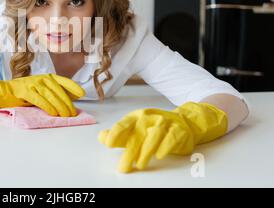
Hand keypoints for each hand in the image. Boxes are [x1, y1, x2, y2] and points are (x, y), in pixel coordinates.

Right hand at [0, 73, 85, 116]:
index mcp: (47, 77)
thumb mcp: (40, 90)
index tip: (82, 94)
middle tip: (72, 114)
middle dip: (67, 103)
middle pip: (58, 91)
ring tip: (65, 116)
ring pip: (51, 95)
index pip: (63, 80)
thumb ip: (53, 93)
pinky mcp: (25, 91)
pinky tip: (53, 113)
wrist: (3, 92)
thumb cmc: (23, 94)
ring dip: (59, 107)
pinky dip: (48, 106)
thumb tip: (69, 100)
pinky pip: (40, 99)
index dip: (73, 86)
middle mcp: (41, 78)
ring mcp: (33, 83)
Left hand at [98, 102, 227, 172]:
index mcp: (137, 117)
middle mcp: (150, 117)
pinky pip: (171, 138)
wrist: (182, 122)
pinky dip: (164, 147)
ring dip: (146, 151)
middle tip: (123, 167)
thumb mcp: (134, 129)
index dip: (115, 133)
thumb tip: (101, 137)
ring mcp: (165, 122)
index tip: (108, 144)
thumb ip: (118, 135)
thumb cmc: (153, 128)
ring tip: (140, 164)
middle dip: (130, 152)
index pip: (124, 124)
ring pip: (154, 136)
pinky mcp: (178, 130)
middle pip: (138, 135)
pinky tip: (158, 155)